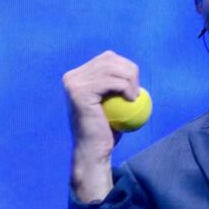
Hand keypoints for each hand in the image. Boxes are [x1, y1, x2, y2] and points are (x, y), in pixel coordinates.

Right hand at [62, 50, 140, 203]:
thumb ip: (114, 82)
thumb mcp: (111, 101)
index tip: (135, 85)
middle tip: (137, 92)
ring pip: (112, 68)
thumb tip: (128, 66)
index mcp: (76, 76)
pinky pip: (111, 81)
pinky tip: (132, 99)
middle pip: (109, 59)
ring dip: (130, 79)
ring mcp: (73, 84)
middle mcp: (71, 76)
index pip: (107, 58)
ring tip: (135, 96)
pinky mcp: (80, 92)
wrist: (94, 150)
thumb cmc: (107, 129)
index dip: (126, 67)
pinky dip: (126, 87)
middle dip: (130, 71)